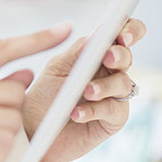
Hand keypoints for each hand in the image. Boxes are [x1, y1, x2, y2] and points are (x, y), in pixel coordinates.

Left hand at [23, 18, 146, 161]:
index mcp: (95, 55)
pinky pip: (113, 110)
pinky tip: (76, 113)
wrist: (32, 131)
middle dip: (120, 55)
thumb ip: (77, 53)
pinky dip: (94, 110)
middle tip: (109, 57)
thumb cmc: (43, 97)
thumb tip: (98, 33)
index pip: (121, 35)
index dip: (129, 29)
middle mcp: (108, 73)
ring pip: (123, 83)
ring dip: (105, 85)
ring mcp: (112, 97)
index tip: (122, 33)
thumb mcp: (55, 70)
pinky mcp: (112, 121)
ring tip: (87, 91)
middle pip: (127, 57)